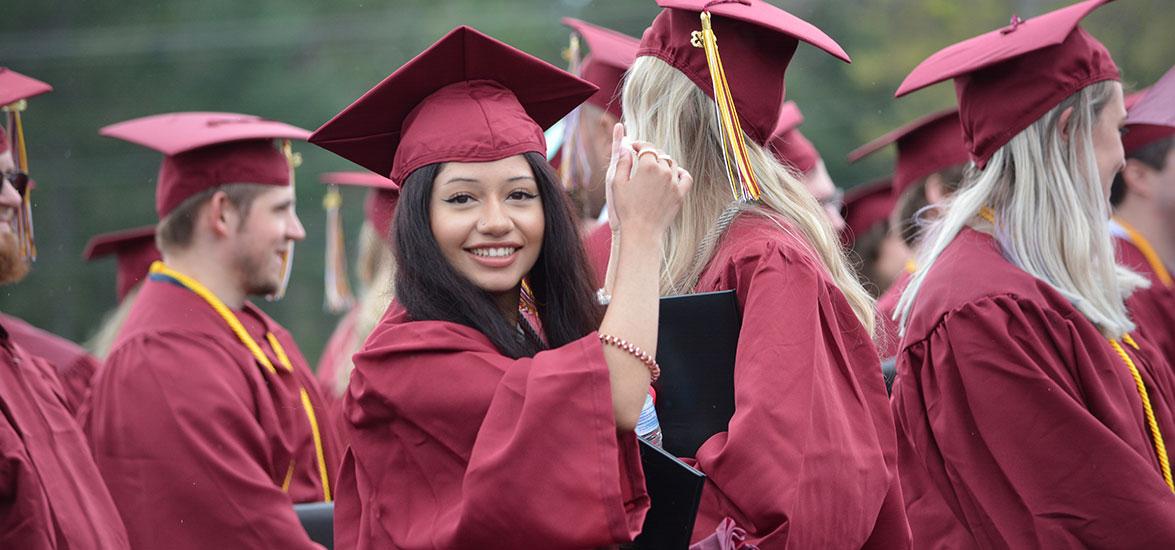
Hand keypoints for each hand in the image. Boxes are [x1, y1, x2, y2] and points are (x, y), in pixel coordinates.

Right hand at [604, 123, 690, 241]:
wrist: (642, 231)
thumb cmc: (626, 209)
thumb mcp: (617, 184)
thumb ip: (622, 163)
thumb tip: (624, 148)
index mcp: (648, 166)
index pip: (647, 147)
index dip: (639, 144)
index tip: (633, 147)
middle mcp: (664, 171)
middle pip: (659, 154)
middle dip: (650, 154)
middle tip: (641, 159)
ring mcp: (674, 183)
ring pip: (672, 164)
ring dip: (663, 162)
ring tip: (654, 168)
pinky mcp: (680, 194)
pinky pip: (686, 177)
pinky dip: (680, 173)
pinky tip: (673, 175)